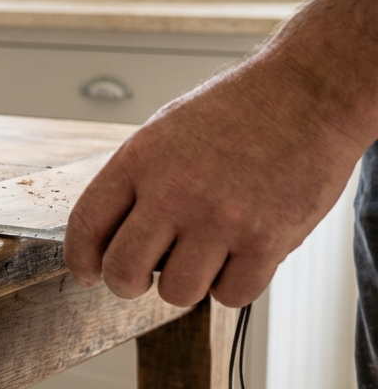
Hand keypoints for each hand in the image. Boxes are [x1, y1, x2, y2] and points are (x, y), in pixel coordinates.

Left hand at [64, 53, 367, 307]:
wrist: (309, 93)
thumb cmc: (238, 109)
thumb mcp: (167, 130)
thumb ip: (139, 178)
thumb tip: (115, 229)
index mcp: (139, 160)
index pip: (87, 225)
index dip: (79, 259)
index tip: (86, 273)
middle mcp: (173, 192)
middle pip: (124, 271)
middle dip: (126, 284)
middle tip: (139, 279)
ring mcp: (220, 219)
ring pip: (177, 293)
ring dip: (186, 284)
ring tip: (201, 258)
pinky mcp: (266, 241)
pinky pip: (231, 295)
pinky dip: (232, 286)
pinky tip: (238, 259)